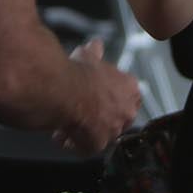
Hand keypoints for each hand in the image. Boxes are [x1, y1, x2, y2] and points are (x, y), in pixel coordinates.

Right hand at [54, 39, 140, 153]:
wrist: (66, 90)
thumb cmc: (78, 73)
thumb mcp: (87, 55)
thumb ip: (94, 52)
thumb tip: (94, 45)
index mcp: (130, 88)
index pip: (128, 96)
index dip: (111, 97)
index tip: (99, 97)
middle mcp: (126, 111)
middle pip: (116, 118)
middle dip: (100, 117)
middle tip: (84, 112)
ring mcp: (114, 130)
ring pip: (101, 134)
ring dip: (86, 130)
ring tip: (67, 124)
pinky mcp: (98, 145)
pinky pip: (85, 148)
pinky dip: (73, 143)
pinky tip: (62, 135)